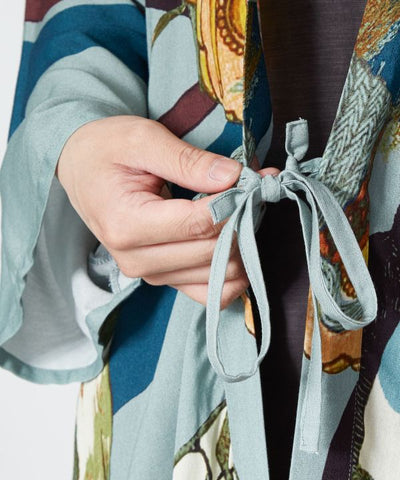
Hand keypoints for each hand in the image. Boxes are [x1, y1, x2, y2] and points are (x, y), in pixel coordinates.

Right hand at [57, 116, 277, 307]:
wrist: (82, 168)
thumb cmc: (107, 150)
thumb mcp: (143, 139)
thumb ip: (188, 161)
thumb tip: (232, 177)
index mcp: (127, 225)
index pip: (200, 224)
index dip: (234, 202)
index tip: (253, 180)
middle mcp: (137, 259)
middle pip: (212, 252)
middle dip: (242, 220)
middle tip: (254, 190)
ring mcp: (150, 274)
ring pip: (217, 275)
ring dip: (242, 244)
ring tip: (243, 211)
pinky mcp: (162, 278)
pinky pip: (208, 293)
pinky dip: (230, 272)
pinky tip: (236, 244)